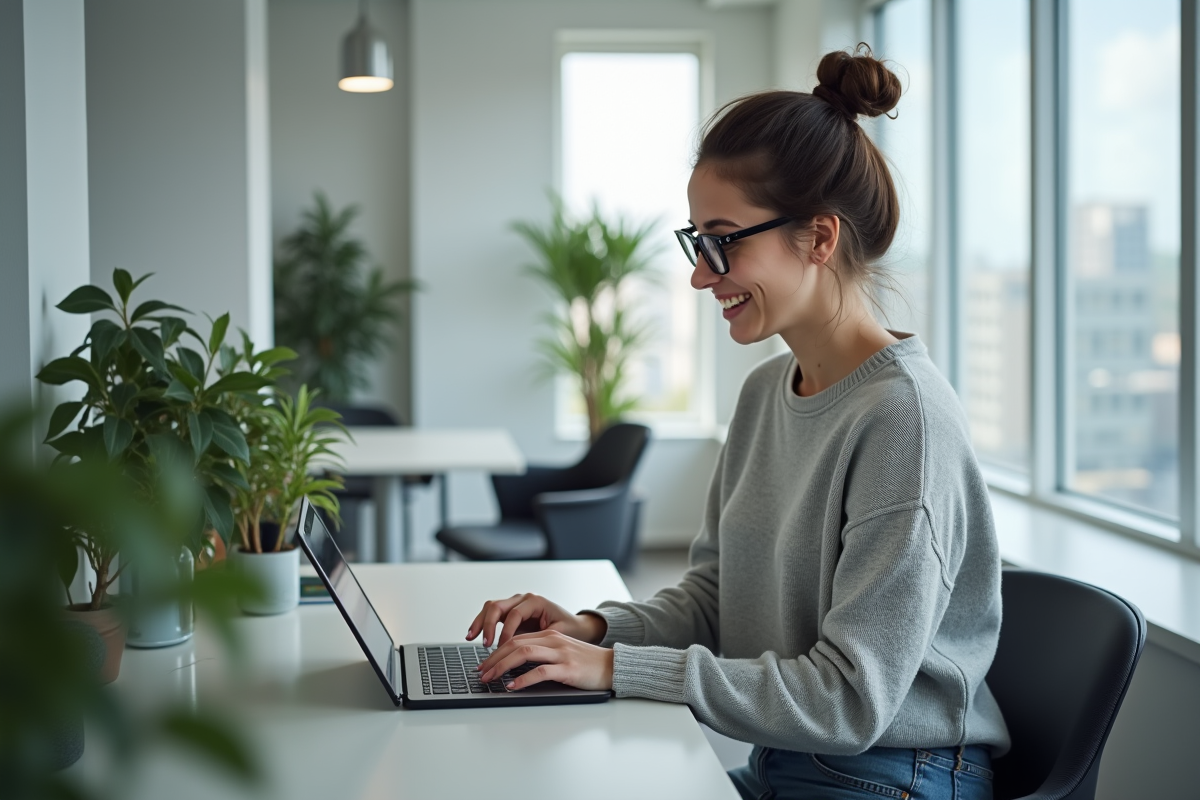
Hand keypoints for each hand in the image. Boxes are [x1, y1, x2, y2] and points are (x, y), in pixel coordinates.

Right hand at [466, 592, 606, 647]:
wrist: (576, 626)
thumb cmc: (570, 629)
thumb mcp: (559, 633)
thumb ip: (541, 639)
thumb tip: (525, 652)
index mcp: (536, 601)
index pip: (514, 614)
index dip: (506, 632)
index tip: (503, 648)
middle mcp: (523, 599)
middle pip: (498, 606)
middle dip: (488, 625)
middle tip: (486, 644)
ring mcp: (515, 604)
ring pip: (491, 607)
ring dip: (480, 622)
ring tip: (472, 637)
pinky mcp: (510, 612)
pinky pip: (492, 614)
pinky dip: (482, 623)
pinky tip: (474, 635)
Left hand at [477, 629, 613, 690]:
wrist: (613, 666)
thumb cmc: (587, 663)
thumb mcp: (562, 653)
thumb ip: (542, 655)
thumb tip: (516, 667)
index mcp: (550, 636)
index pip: (516, 639)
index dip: (497, 652)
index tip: (485, 665)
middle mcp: (553, 641)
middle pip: (515, 644)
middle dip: (494, 659)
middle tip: (481, 673)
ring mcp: (560, 653)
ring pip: (523, 654)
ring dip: (502, 667)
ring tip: (490, 679)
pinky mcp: (568, 668)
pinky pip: (540, 671)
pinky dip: (523, 679)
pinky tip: (512, 686)